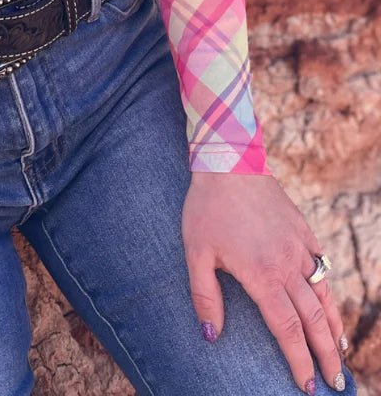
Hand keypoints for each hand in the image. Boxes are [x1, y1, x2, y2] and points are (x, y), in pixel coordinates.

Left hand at [182, 172, 348, 393]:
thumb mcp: (196, 253)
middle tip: (335, 383)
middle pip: (314, 320)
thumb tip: (211, 335)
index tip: (307, 386)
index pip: (288, 330)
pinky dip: (329, 289)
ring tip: (339, 352)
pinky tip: (329, 302)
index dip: (299, 361)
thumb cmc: (207, 207)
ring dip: (334, 326)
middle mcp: (287, 265)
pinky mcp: (303, 229)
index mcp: (262, 276)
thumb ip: (204, 296)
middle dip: (325, 355)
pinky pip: (322, 265)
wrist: (229, 162)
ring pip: (324, 295)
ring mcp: (299, 246)